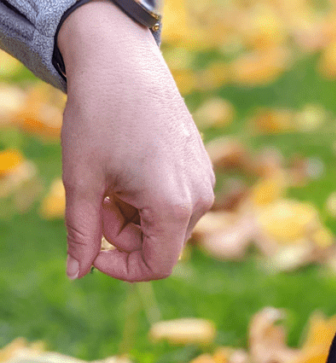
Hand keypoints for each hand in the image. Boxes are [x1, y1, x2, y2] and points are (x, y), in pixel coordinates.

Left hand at [58, 0, 214, 281]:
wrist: (122, 60)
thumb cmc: (99, 116)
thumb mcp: (81, 180)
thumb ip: (81, 233)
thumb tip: (77, 274)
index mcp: (172, 206)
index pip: (156, 267)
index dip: (121, 269)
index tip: (95, 251)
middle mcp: (199, 199)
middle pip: (159, 246)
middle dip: (123, 233)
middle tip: (98, 195)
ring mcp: (204, 183)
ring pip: (166, 226)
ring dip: (134, 215)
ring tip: (114, 177)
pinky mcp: (202, 170)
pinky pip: (176, 204)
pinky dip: (148, 198)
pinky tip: (132, 165)